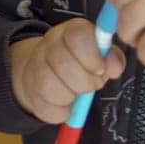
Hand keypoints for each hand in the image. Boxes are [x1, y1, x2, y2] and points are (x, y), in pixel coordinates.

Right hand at [9, 18, 126, 125]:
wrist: (43, 72)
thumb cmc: (79, 63)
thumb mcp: (99, 55)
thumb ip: (112, 58)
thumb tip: (114, 67)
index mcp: (70, 31)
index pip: (78, 36)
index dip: (91, 56)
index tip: (100, 70)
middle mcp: (49, 45)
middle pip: (63, 63)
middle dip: (85, 81)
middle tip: (92, 85)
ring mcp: (35, 67)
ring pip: (50, 86)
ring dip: (70, 96)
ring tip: (77, 94)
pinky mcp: (30, 92)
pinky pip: (45, 107)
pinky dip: (61, 111)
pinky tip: (65, 104)